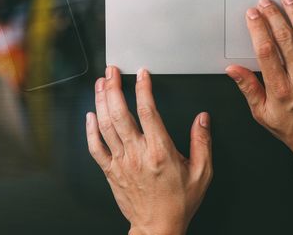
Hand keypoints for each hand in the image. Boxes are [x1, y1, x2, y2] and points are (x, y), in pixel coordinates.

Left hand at [86, 66, 212, 234]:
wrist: (158, 227)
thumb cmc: (179, 201)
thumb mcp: (201, 172)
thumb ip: (202, 142)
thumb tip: (202, 119)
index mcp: (160, 152)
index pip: (148, 112)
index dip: (143, 89)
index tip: (142, 74)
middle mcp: (138, 154)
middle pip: (120, 114)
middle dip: (114, 88)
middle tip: (112, 72)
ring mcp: (121, 162)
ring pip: (106, 126)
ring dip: (101, 102)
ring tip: (100, 84)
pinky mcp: (111, 171)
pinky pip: (95, 148)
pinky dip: (90, 130)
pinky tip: (90, 115)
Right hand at [226, 0, 292, 160]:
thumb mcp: (261, 113)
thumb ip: (248, 88)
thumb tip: (233, 70)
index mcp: (280, 88)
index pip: (265, 50)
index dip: (258, 29)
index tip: (252, 15)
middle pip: (285, 39)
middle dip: (273, 16)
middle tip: (266, 3)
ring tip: (289, 0)